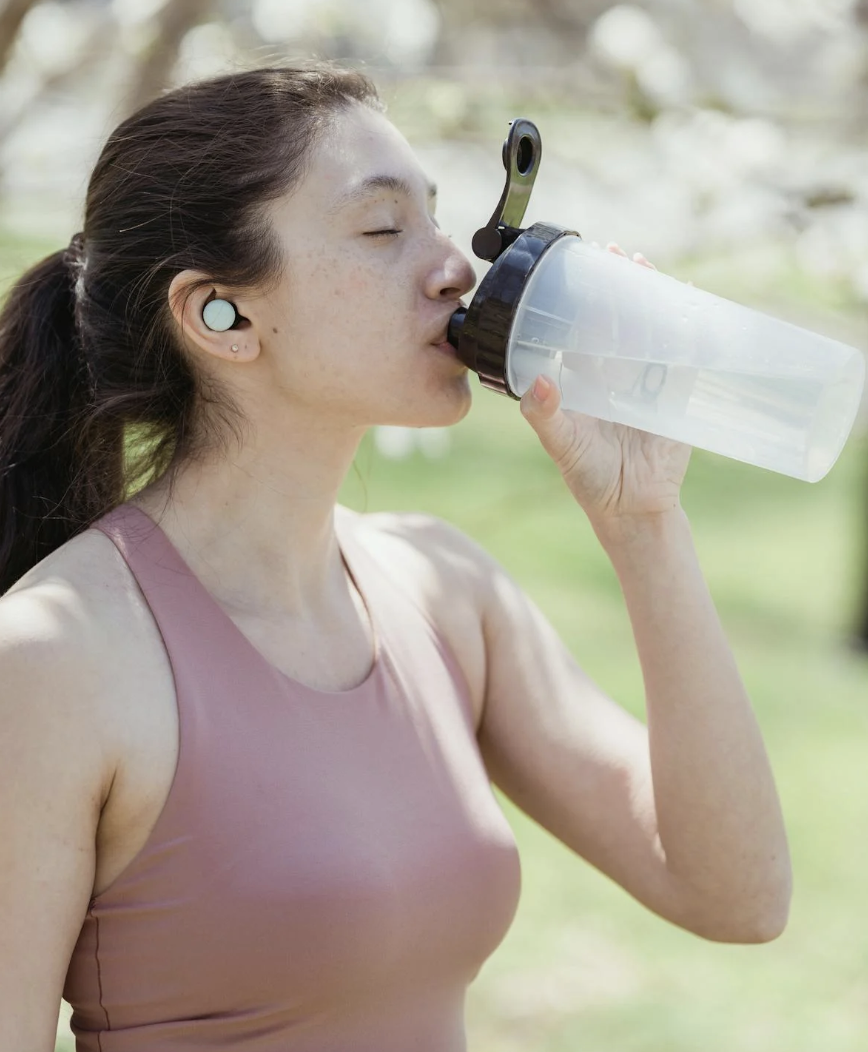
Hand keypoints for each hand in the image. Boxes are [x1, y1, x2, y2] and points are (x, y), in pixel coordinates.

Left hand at [519, 243, 691, 530]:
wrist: (633, 506)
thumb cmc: (590, 477)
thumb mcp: (563, 446)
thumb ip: (546, 416)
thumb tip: (540, 382)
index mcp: (580, 381)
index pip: (575, 331)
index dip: (575, 301)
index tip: (574, 270)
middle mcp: (610, 375)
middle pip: (613, 320)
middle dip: (614, 286)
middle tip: (614, 252)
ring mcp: (644, 381)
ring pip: (647, 329)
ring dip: (648, 296)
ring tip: (645, 264)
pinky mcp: (674, 393)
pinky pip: (682, 353)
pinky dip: (686, 326)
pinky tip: (688, 299)